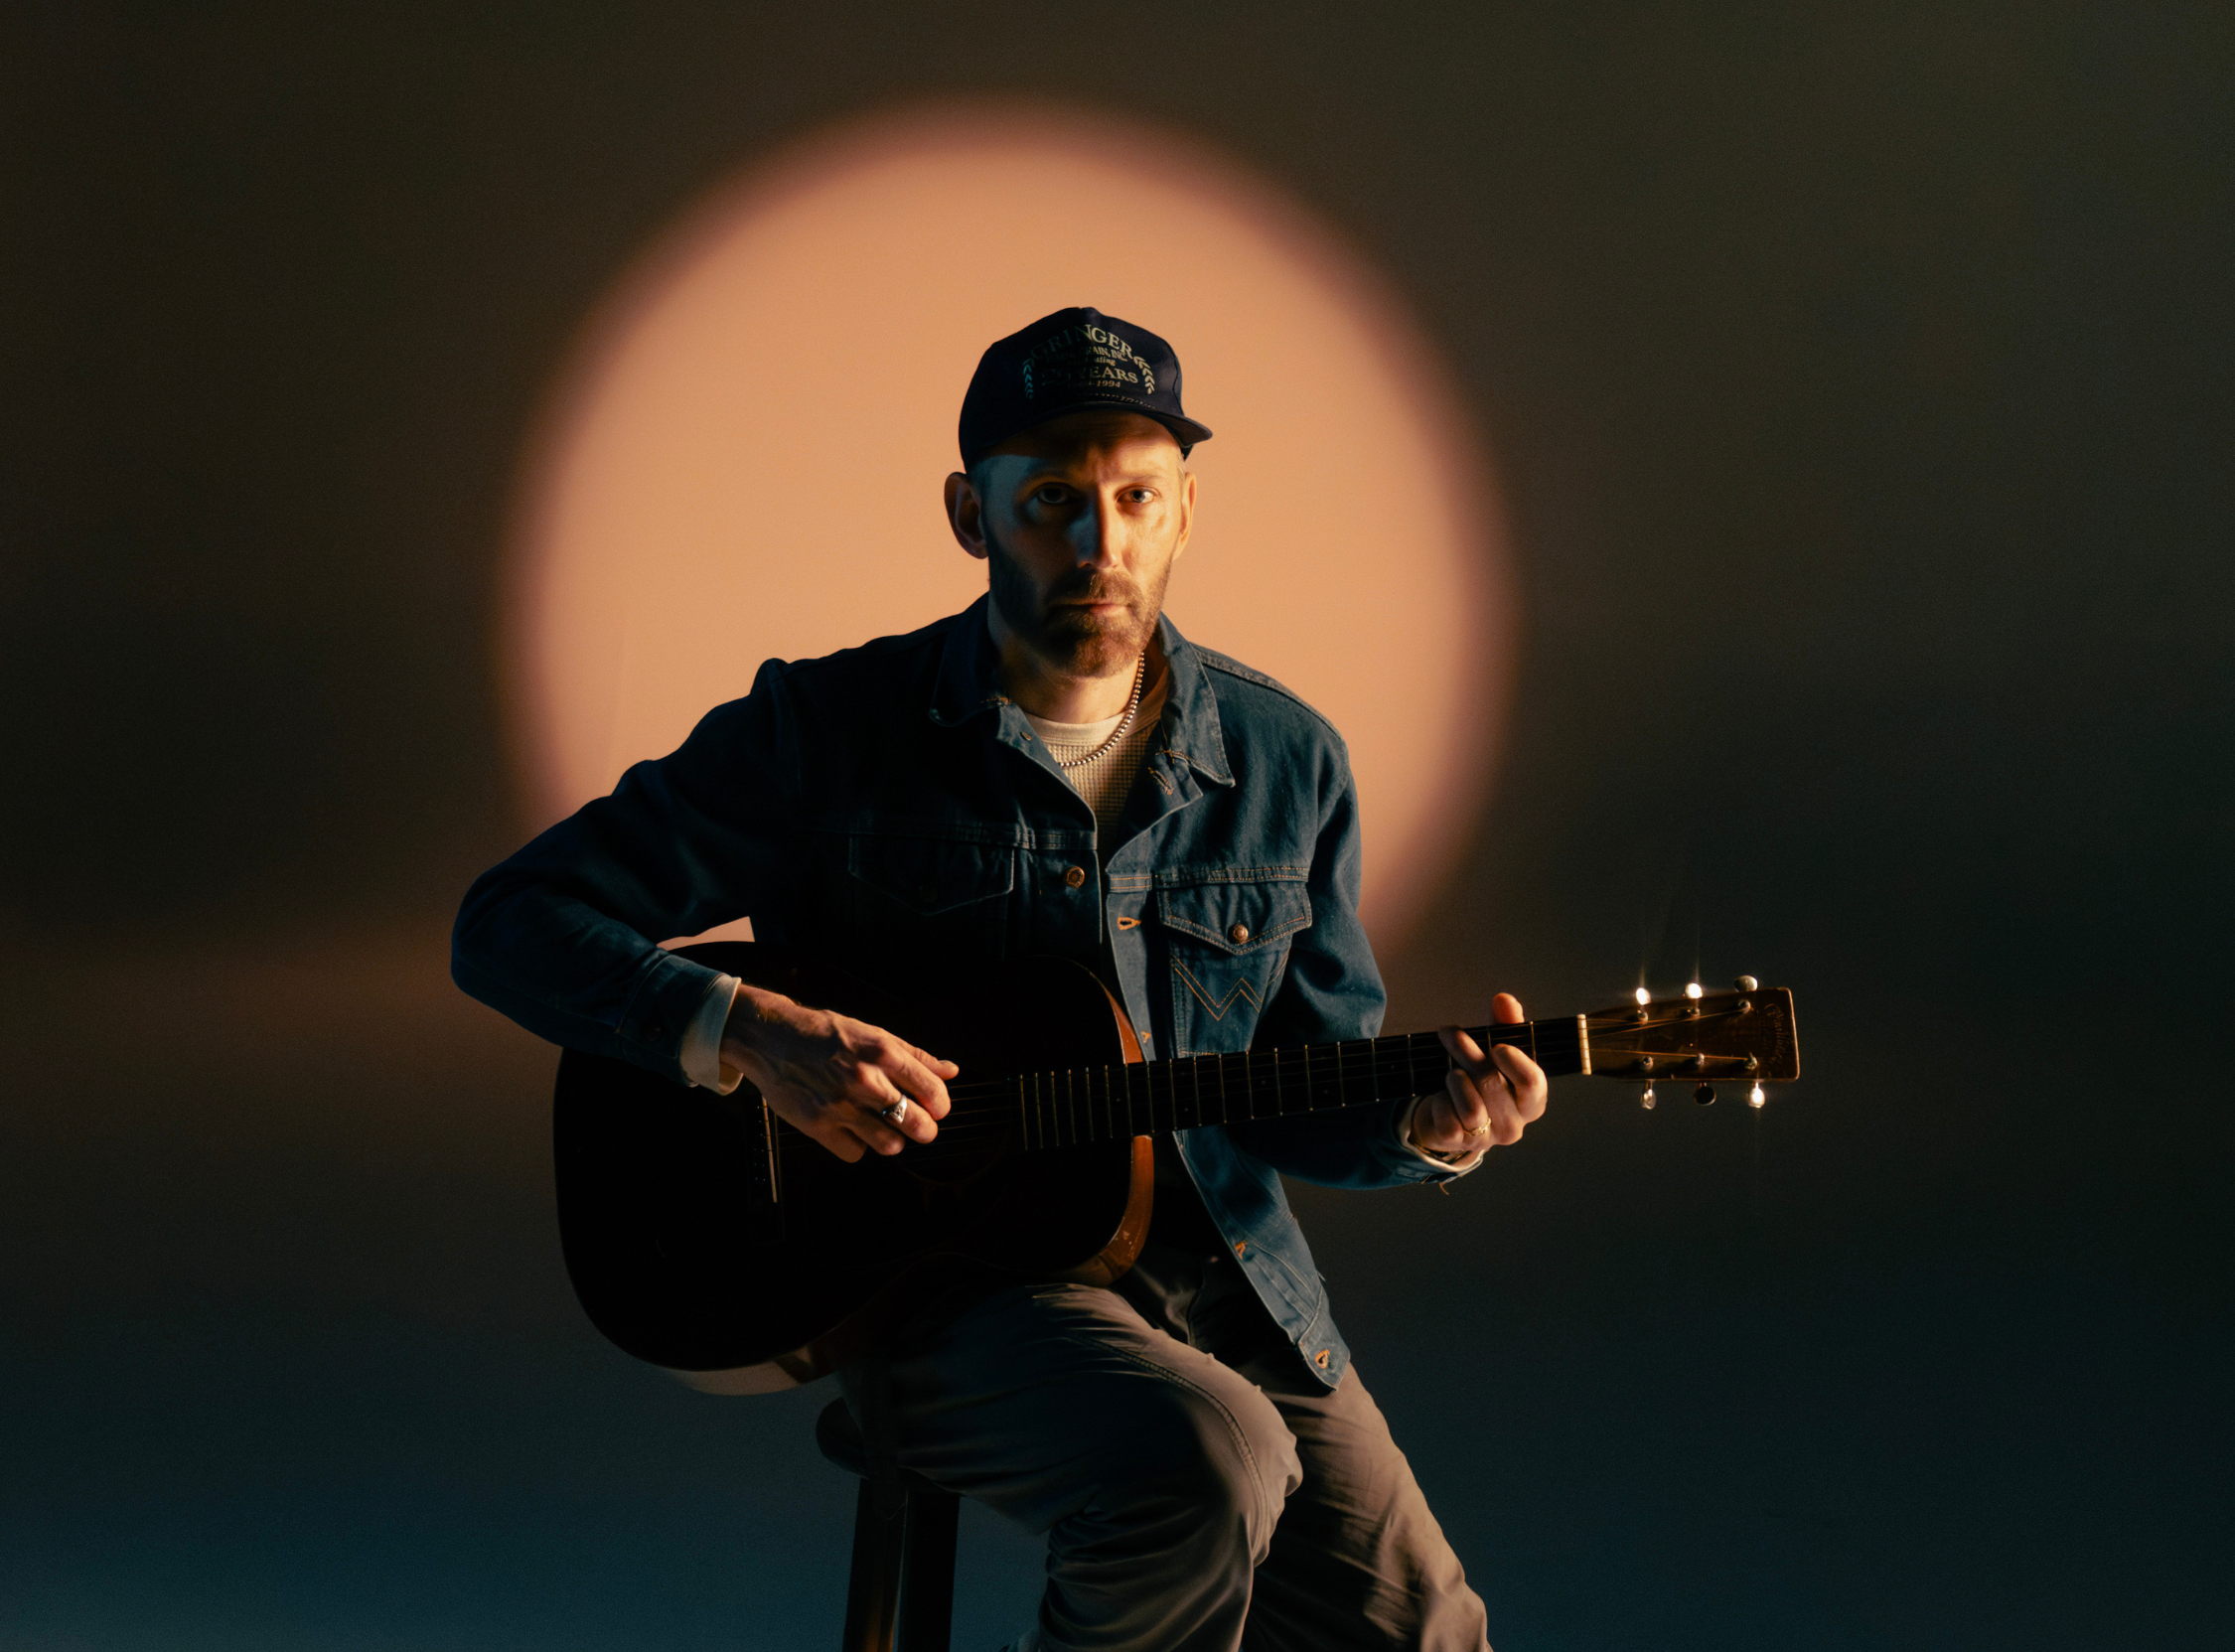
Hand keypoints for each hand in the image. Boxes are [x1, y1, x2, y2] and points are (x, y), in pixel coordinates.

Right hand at [718, 984, 956, 1162]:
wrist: (772, 1038)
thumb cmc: (825, 1034)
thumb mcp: (874, 1034)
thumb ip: (915, 1056)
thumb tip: (950, 1070)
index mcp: (883, 1054)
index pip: (933, 1091)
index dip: (940, 1105)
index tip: (935, 1108)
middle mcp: (865, 1080)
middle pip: (917, 1126)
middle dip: (925, 1129)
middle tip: (918, 1125)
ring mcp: (841, 1106)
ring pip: (890, 1145)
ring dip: (892, 1140)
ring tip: (882, 1126)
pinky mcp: (818, 1126)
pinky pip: (855, 1153)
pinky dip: (857, 1145)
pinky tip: (852, 1128)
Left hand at [1409, 992, 1548, 1157]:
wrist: (1447, 1116)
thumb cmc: (1479, 1080)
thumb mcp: (1494, 1052)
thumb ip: (1504, 1025)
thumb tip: (1505, 1000)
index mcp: (1532, 1102)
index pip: (1533, 1082)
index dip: (1514, 1061)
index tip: (1497, 1045)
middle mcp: (1514, 1125)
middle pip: (1493, 1085)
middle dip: (1468, 1053)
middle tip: (1450, 1032)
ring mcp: (1486, 1139)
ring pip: (1471, 1107)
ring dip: (1454, 1080)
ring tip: (1450, 1072)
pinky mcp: (1457, 1143)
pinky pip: (1447, 1118)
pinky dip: (1439, 1101)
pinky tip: (1439, 1095)